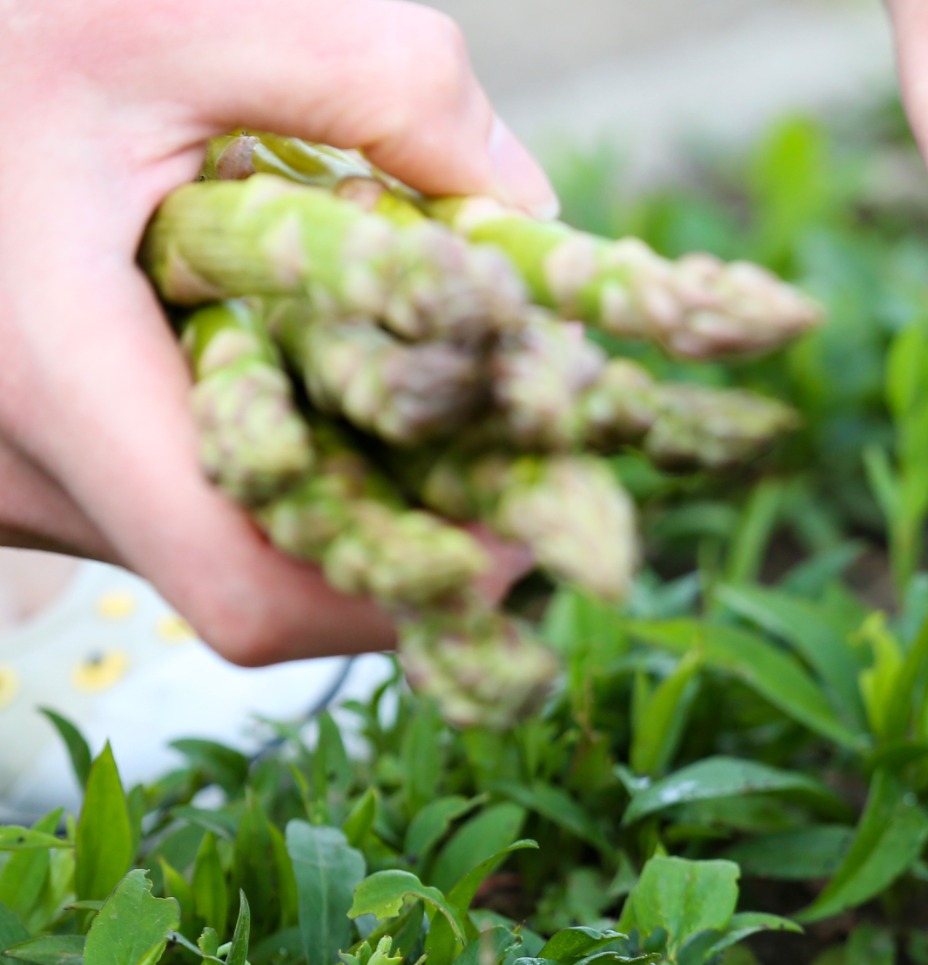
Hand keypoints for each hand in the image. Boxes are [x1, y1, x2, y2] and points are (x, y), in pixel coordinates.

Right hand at [0, 0, 555, 663]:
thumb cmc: (1, 24)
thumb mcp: (172, 11)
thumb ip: (372, 78)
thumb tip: (528, 202)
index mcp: (55, 383)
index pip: (255, 595)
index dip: (416, 584)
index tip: (528, 512)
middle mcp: (25, 471)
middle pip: (269, 582)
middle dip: (413, 528)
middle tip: (517, 436)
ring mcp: (22, 479)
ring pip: (233, 541)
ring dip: (354, 482)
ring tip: (435, 380)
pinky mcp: (36, 462)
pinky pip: (190, 493)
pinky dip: (286, 445)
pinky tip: (330, 353)